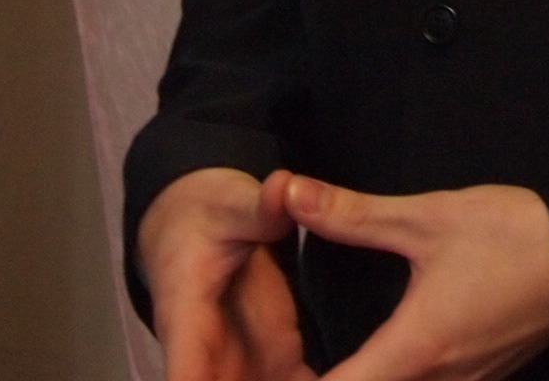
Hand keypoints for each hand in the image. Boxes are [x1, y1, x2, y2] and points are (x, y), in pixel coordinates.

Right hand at [140, 166, 316, 380]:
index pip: (186, 372)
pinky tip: (362, 378)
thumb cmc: (205, 214)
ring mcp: (244, 362)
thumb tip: (283, 186)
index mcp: (186, 316)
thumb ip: (258, 206)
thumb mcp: (231, 203)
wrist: (202, 225)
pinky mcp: (276, 360)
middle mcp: (211, 353)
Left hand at [273, 174, 548, 380]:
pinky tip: (380, 360)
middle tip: (284, 367)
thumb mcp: (430, 217)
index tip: (264, 371)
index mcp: (414, 350)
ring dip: (361, 380)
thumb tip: (294, 197)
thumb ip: (356, 214)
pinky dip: (393, 379)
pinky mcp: (481, 376)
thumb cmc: (516, 238)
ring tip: (322, 367)